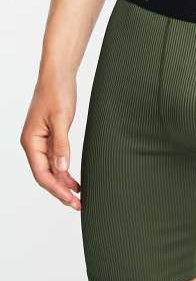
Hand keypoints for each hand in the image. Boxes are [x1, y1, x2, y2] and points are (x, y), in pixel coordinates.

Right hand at [20, 75, 80, 210]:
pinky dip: (65, 172)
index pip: (41, 173)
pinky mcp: (51, 137)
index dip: (56, 189)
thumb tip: (62, 168)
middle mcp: (33, 144)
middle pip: (45, 175)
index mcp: (31, 141)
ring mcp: (41, 141)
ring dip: (64, 184)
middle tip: (78, 205)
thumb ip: (61, 144)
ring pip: (51, 170)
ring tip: (79, 198)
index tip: (71, 200)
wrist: (58, 75)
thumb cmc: (57, 92)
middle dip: (61, 192)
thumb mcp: (61, 118)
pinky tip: (75, 181)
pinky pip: (56, 160)